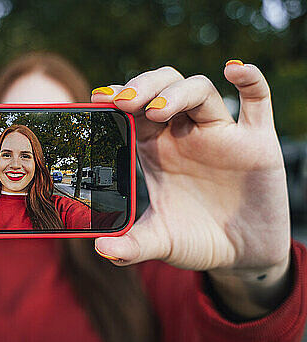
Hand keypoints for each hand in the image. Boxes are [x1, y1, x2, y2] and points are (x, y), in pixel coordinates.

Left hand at [92, 62, 289, 273]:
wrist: (243, 256)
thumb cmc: (197, 240)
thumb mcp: (161, 242)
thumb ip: (131, 246)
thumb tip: (101, 249)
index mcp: (156, 150)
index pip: (133, 112)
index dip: (117, 100)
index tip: (97, 99)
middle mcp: (185, 135)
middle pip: (162, 88)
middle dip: (143, 87)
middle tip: (123, 101)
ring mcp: (220, 134)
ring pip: (199, 90)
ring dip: (177, 92)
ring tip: (156, 110)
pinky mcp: (256, 142)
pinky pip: (258, 101)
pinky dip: (251, 80)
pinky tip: (234, 69)